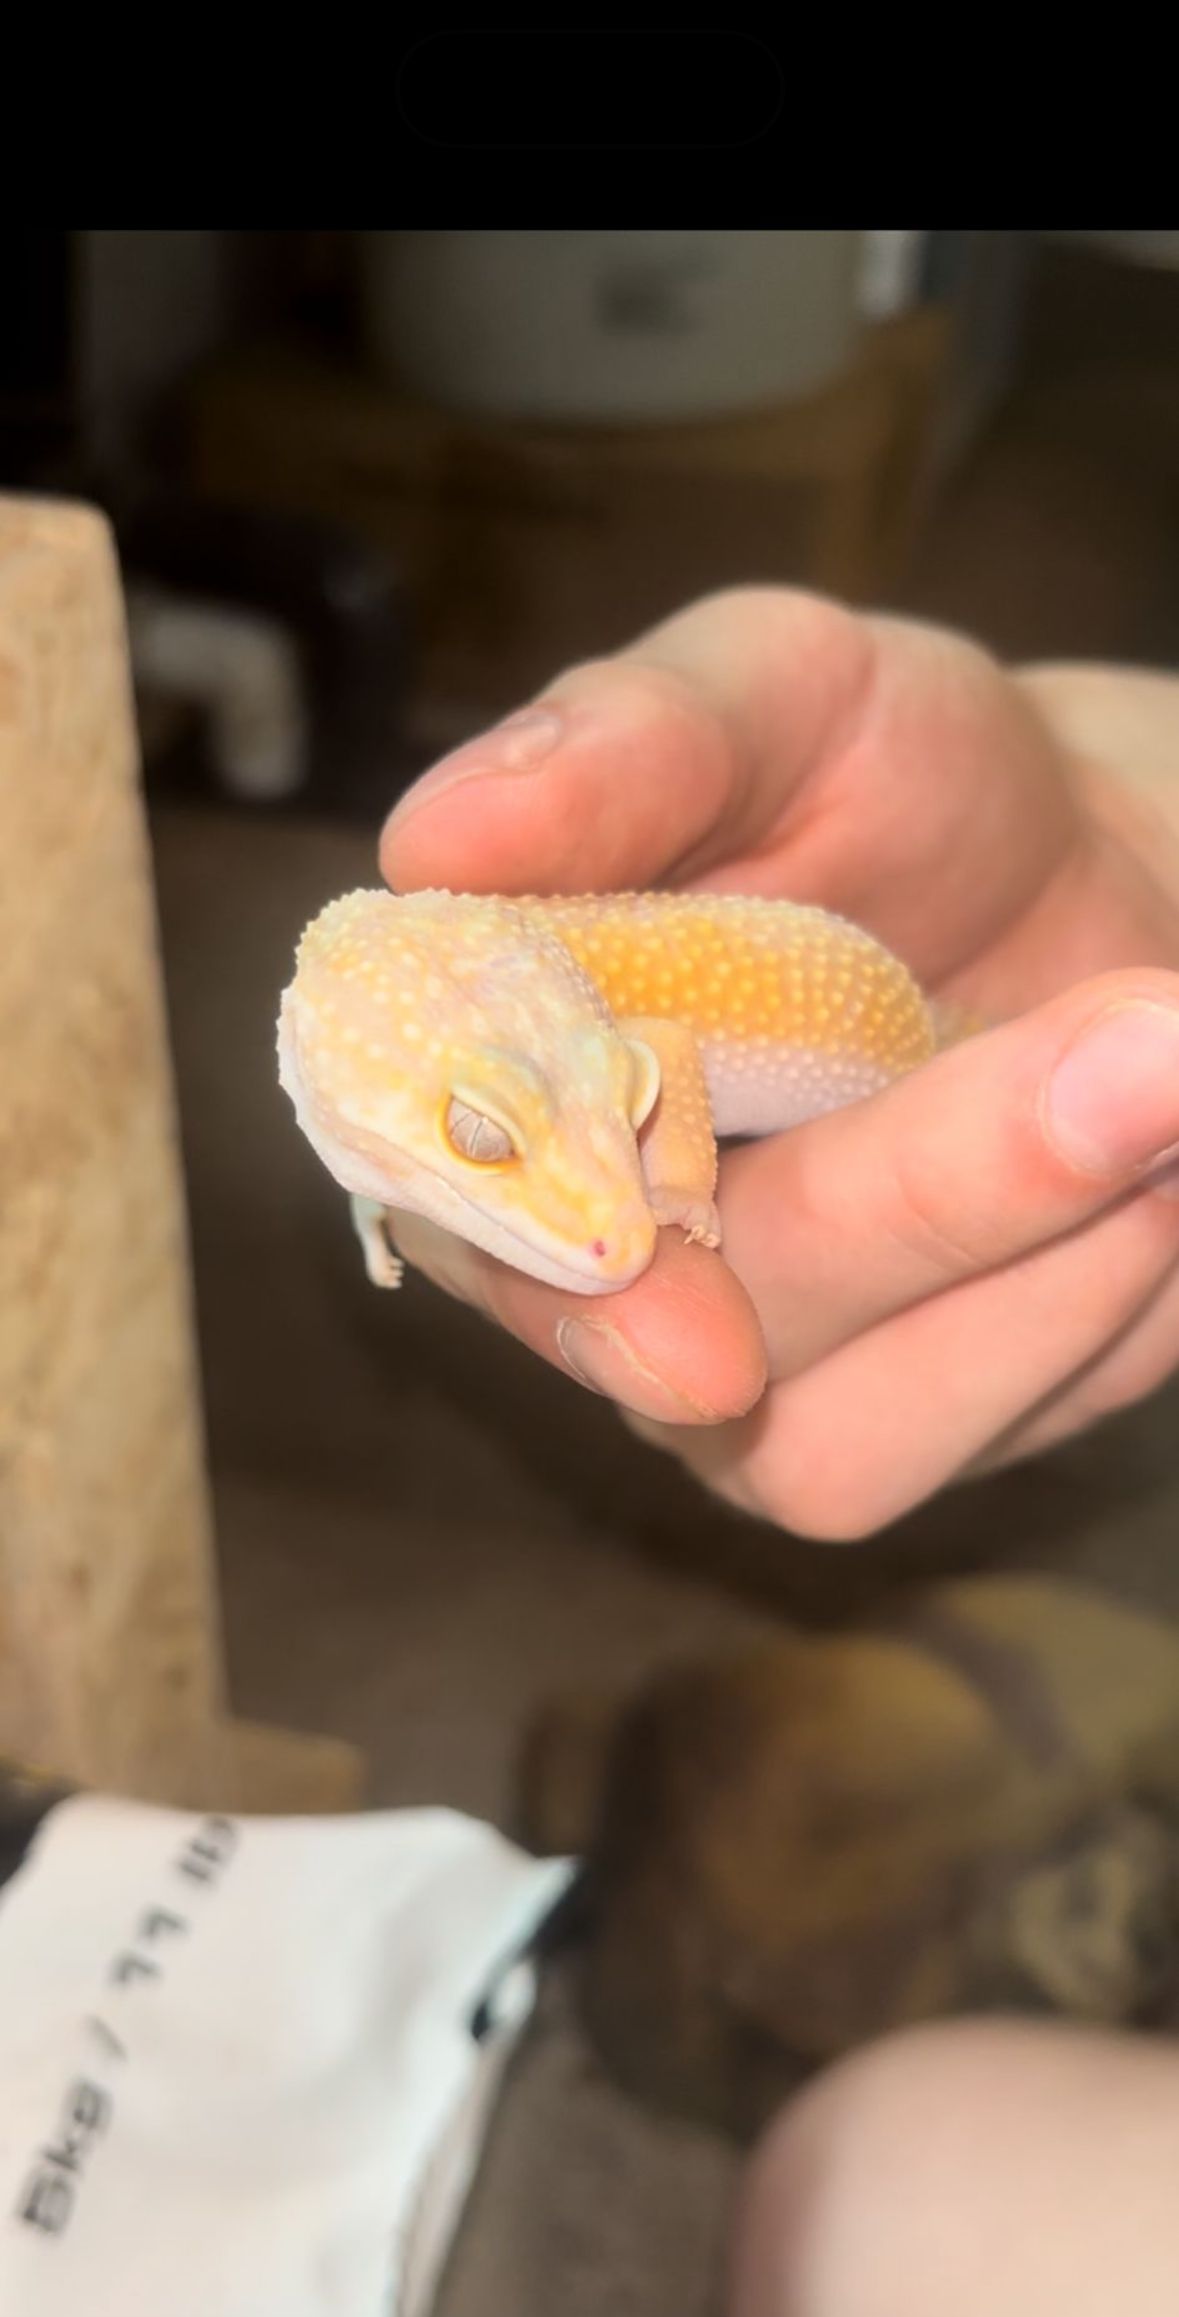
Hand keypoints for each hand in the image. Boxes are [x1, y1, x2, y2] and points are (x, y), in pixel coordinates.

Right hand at [378, 590, 1178, 1537]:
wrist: (1076, 880)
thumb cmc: (888, 785)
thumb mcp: (788, 694)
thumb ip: (633, 746)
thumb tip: (433, 837)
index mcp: (490, 1091)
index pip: (455, 1207)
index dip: (546, 1240)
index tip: (667, 1259)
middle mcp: (580, 1272)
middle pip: (654, 1350)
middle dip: (908, 1202)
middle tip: (1137, 1056)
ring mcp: (730, 1387)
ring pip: (825, 1441)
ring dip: (1026, 1234)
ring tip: (1164, 1049)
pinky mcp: (886, 1432)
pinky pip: (978, 1425)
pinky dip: (1092, 1289)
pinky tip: (1146, 1158)